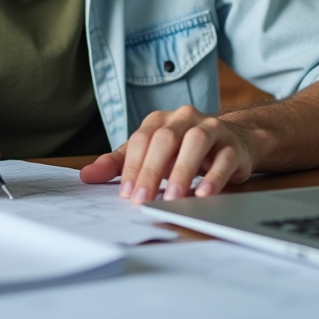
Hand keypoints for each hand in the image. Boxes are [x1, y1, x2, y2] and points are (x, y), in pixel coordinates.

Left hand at [79, 105, 254, 202]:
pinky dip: (214, 177)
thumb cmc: (183, 150)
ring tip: (172, 198)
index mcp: (160, 120)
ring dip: (181, 172)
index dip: (132, 166)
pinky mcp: (233, 145)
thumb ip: (119, 164)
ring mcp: (211, 129)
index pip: (141, 139)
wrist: (232, 141)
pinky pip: (224, 158)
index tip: (126, 193)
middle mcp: (184, 118)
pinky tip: (203, 194)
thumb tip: (86, 176)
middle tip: (143, 200)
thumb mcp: (150, 154)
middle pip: (165, 139)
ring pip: (195, 143)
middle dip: (151, 171)